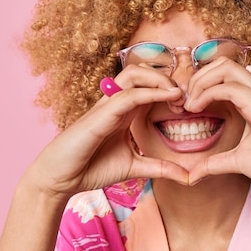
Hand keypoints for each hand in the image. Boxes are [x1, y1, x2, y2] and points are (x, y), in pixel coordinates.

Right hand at [18, 66, 188, 199]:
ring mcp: (107, 106)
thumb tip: (189, 177)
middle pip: (142, 71)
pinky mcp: (100, 114)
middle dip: (167, 79)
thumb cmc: (92, 168)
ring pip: (134, 73)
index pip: (149, 86)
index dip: (172, 90)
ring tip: (178, 96)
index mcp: (125, 111)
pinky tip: (169, 98)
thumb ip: (161, 168)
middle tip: (185, 101)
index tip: (189, 107)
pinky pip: (127, 95)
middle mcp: (117, 103)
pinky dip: (150, 92)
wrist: (61, 179)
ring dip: (160, 79)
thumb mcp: (136, 168)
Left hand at [184, 59, 250, 197]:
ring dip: (201, 82)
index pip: (222, 74)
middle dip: (197, 77)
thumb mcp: (237, 162)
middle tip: (185, 102)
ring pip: (226, 68)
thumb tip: (193, 174)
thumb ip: (215, 163)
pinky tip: (198, 109)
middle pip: (222, 63)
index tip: (185, 107)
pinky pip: (233, 89)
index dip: (199, 84)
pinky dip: (209, 93)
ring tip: (190, 105)